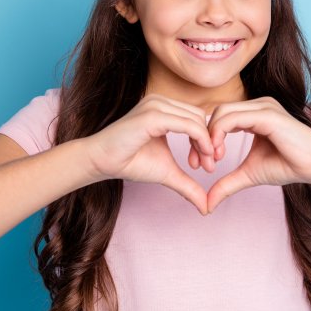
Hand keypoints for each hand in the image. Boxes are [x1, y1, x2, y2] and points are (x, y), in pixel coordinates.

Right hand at [84, 94, 216, 214]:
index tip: (207, 165)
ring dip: (206, 144)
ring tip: (201, 166)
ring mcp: (156, 106)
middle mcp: (161, 102)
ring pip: (197, 120)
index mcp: (164, 108)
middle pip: (200, 117)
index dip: (207, 141)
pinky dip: (199, 141)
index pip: (197, 118)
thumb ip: (187, 184)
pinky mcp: (153, 115)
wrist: (101, 162)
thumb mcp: (167, 172)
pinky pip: (188, 125)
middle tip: (207, 167)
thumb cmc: (129, 162)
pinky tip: (198, 159)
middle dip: (209, 143)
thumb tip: (206, 208)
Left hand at [197, 96, 310, 212]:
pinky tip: (219, 154)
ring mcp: (262, 107)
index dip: (204, 139)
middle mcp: (256, 106)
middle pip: (215, 113)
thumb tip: (206, 204)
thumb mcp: (249, 174)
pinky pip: (232, 118)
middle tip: (199, 163)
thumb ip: (227, 183)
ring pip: (220, 113)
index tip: (199, 164)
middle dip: (202, 138)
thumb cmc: (288, 166)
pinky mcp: (266, 114)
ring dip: (209, 137)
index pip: (218, 118)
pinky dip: (219, 135)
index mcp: (253, 114)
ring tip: (211, 161)